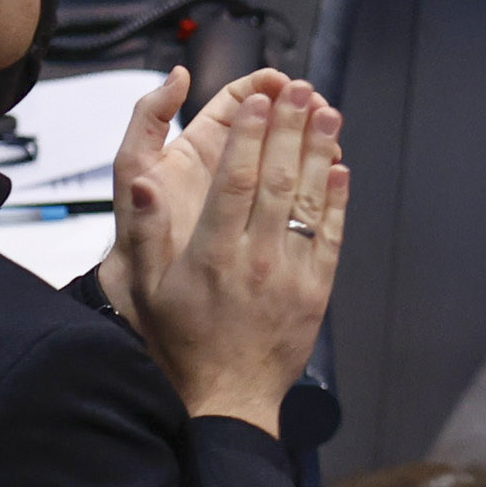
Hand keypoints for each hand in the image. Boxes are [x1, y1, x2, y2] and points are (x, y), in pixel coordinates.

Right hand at [116, 76, 347, 428]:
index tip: (256, 99)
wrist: (229, 398)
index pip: (235, 180)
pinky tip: (340, 165)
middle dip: (288, 129)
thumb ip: (146, 231)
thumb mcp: (148, 290)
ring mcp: (292, 273)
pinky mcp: (318, 289)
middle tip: (299, 88)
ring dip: (320, 151)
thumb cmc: (183, 342)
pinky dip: (338, 198)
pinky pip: (332, 234)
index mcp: (212, 254)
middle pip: (278, 179)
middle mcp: (255, 258)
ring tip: (326, 111)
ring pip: (310, 200)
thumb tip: (144, 182)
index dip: (248, 135)